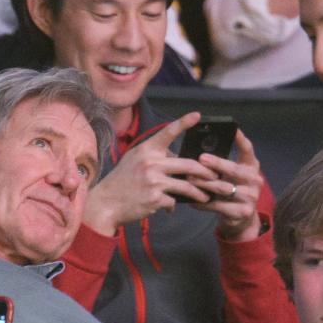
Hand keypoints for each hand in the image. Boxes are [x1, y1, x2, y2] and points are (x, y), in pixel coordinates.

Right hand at [83, 112, 217, 235]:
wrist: (106, 202)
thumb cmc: (122, 181)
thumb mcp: (134, 161)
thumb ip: (155, 157)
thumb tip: (178, 160)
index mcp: (146, 150)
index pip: (167, 132)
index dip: (184, 122)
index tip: (198, 115)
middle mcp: (151, 162)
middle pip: (188, 164)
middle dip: (206, 172)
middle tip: (215, 177)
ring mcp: (153, 181)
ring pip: (186, 186)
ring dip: (199, 193)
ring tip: (206, 197)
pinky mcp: (155, 198)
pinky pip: (173, 201)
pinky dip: (173, 205)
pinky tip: (170, 208)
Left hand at [191, 129, 263, 240]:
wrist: (242, 218)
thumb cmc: (232, 189)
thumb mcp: (232, 175)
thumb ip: (223, 164)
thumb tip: (200, 152)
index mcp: (252, 166)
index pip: (248, 149)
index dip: (240, 139)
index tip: (232, 129)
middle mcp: (255, 180)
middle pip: (234, 169)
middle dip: (216, 163)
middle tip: (201, 158)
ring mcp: (251, 197)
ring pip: (223, 188)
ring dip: (205, 183)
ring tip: (190, 179)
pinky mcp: (243, 212)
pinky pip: (218, 206)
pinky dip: (203, 202)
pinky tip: (192, 200)